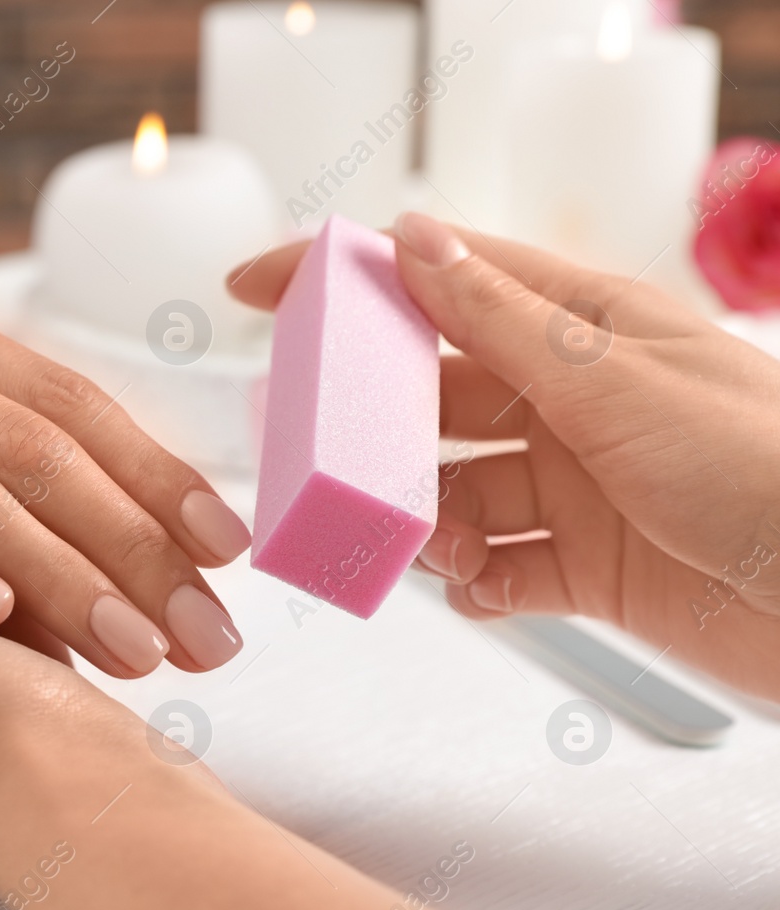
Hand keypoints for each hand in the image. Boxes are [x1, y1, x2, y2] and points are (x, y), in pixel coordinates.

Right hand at [231, 213, 779, 700]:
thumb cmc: (761, 468)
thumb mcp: (615, 382)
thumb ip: (503, 321)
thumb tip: (413, 239)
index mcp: (582, 328)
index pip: (443, 283)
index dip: (349, 282)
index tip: (262, 288)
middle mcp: (569, 402)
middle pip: (432, 401)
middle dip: (377, 434)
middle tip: (332, 461)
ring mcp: (574, 485)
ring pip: (454, 494)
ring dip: (428, 523)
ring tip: (436, 548)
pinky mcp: (586, 565)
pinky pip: (498, 568)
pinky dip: (474, 581)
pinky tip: (479, 587)